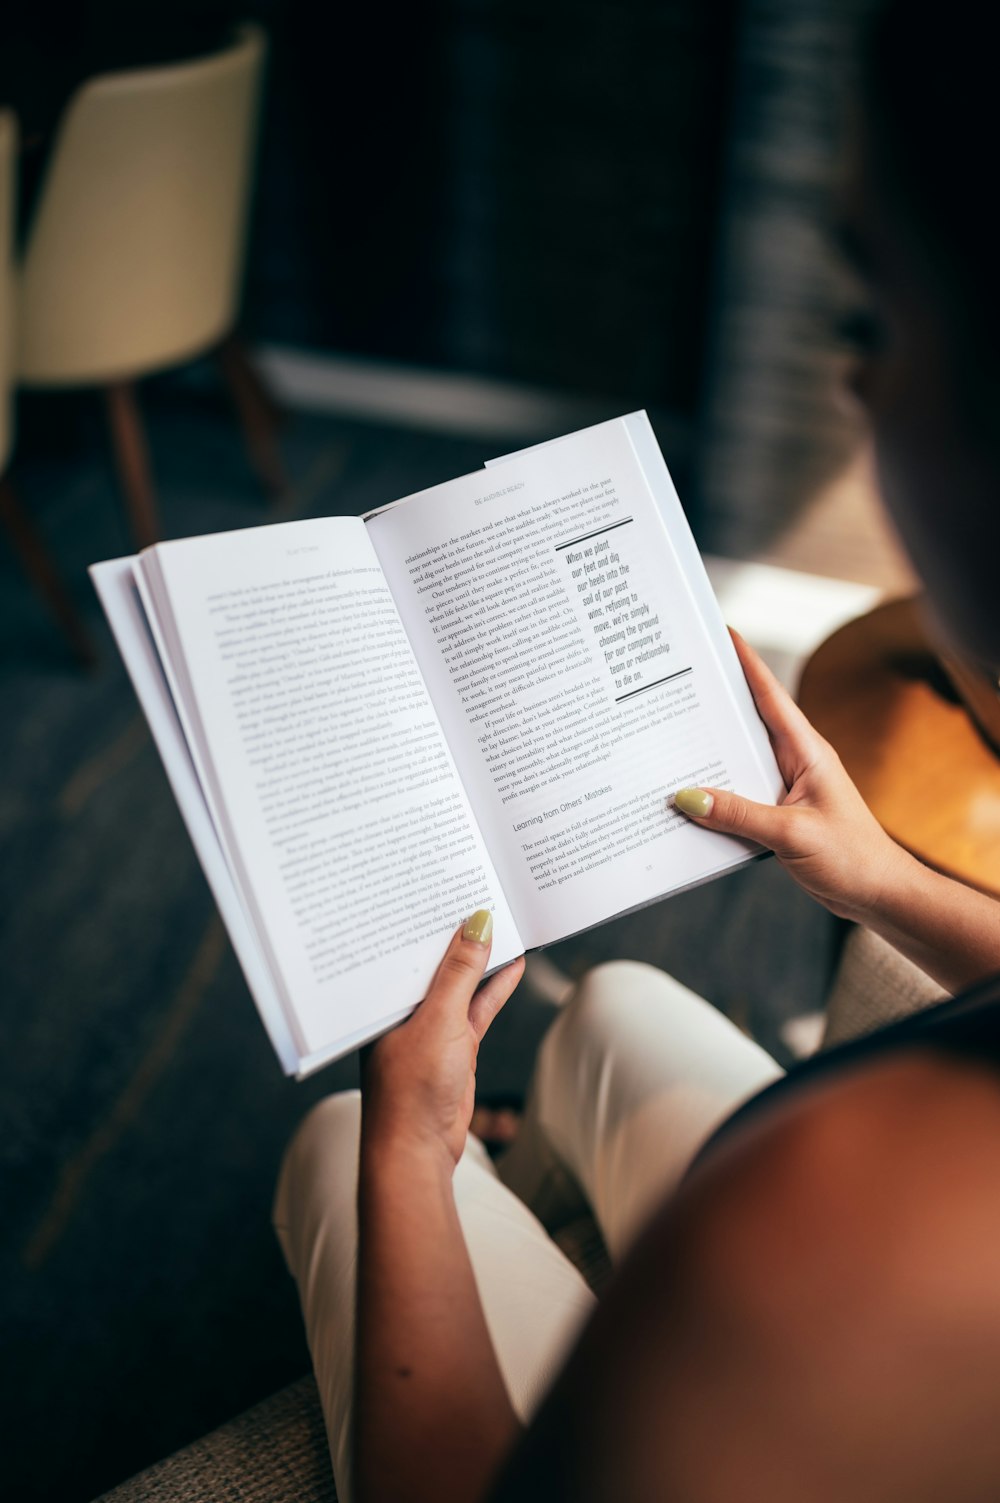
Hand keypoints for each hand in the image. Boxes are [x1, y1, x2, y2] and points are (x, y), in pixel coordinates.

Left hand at [361, 911, 525, 1168]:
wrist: (418, 1151)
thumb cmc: (410, 1089)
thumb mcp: (440, 1020)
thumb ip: (460, 972)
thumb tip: (477, 923)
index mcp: (382, 997)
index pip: (405, 946)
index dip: (427, 916)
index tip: (452, 884)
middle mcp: (401, 1008)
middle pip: (434, 960)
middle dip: (457, 933)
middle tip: (483, 892)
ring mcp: (429, 1026)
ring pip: (459, 982)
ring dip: (481, 959)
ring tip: (506, 922)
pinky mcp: (452, 1045)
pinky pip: (475, 1007)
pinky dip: (493, 988)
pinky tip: (513, 965)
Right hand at [673, 631, 907, 922]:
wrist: (879, 896)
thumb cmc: (852, 859)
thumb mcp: (792, 835)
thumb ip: (739, 815)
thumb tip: (687, 797)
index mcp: (807, 751)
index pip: (770, 696)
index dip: (746, 662)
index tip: (721, 632)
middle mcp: (796, 762)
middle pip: (748, 721)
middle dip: (715, 700)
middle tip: (674, 680)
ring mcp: (787, 787)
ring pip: (738, 759)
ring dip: (708, 751)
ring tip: (667, 734)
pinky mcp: (779, 813)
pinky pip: (738, 793)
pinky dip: (714, 792)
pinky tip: (688, 797)